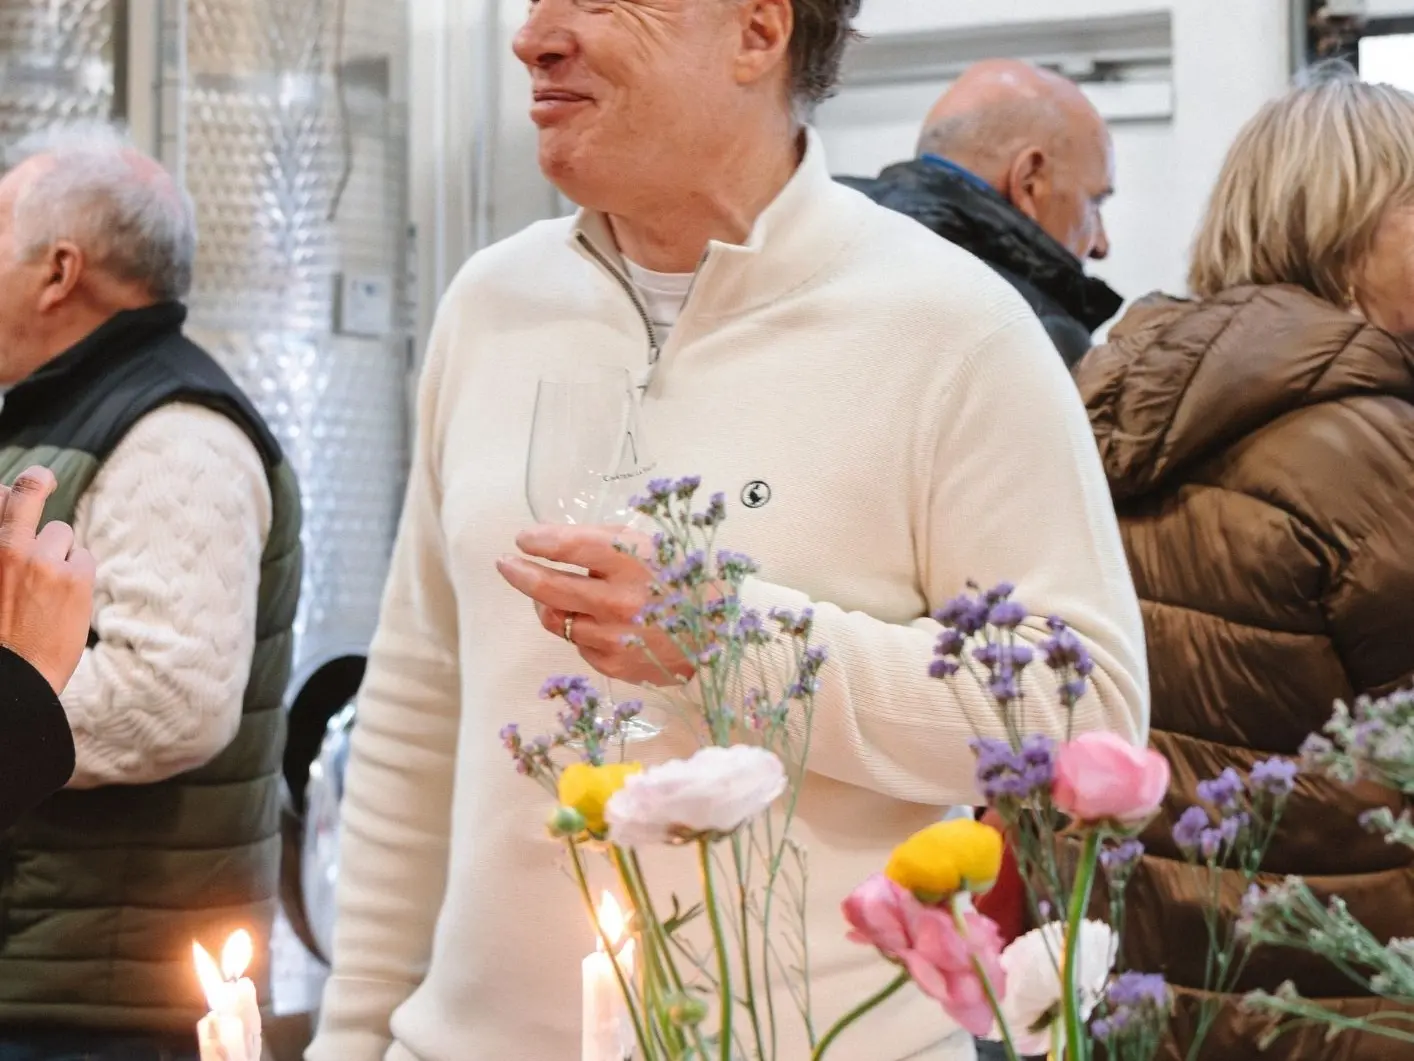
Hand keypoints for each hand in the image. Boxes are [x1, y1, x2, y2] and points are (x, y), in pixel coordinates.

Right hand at [0, 467, 96, 693]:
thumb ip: (4, 549)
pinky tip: (65, 598)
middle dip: (37, 481)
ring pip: (61, 533)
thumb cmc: (2, 633)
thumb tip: (6, 506)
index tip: (19, 484)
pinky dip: (79, 573)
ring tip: (47, 588)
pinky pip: (84, 557)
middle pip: (28, 491)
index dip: (8, 490)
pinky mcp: (73, 575)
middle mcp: (7, 547)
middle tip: (44, 478)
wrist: (14, 676)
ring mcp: (41, 559)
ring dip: (59, 553)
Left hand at [496, 524, 699, 686]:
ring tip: (560, 593)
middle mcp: (620, 601)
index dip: (539, 540)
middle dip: (519, 572)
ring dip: (551, 602)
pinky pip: (578, 643)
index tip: (525, 538)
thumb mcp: (650, 544)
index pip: (569, 546)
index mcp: (632, 562)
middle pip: (548, 587)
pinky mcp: (614, 664)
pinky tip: (603, 622)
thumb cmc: (683, 579)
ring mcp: (615, 638)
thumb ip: (602, 540)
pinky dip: (581, 629)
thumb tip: (547, 541)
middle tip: (506, 563)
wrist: (723, 633)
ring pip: (556, 618)